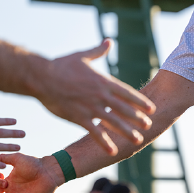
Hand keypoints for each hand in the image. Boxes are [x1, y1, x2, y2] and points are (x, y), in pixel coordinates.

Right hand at [38, 39, 154, 154]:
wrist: (42, 77)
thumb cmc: (61, 65)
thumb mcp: (82, 56)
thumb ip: (98, 51)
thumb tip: (109, 41)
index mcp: (103, 81)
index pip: (127, 93)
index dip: (140, 102)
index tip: (151, 109)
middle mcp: (100, 95)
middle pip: (124, 109)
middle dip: (138, 118)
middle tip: (149, 126)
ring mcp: (90, 107)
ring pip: (113, 122)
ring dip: (126, 131)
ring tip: (138, 140)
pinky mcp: (78, 117)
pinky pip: (94, 132)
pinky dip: (104, 142)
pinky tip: (113, 151)